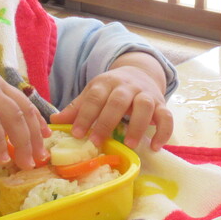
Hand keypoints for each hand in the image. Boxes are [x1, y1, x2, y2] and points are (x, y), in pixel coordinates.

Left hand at [50, 53, 172, 150]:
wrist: (140, 73)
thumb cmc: (112, 90)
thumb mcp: (94, 93)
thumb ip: (77, 108)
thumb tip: (54, 122)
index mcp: (106, 83)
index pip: (94, 97)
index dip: (84, 116)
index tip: (76, 134)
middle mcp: (127, 87)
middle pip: (118, 101)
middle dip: (106, 121)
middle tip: (97, 142)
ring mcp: (146, 94)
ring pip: (144, 106)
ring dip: (137, 126)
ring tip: (129, 145)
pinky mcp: (161, 104)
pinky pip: (166, 117)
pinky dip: (163, 132)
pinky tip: (155, 147)